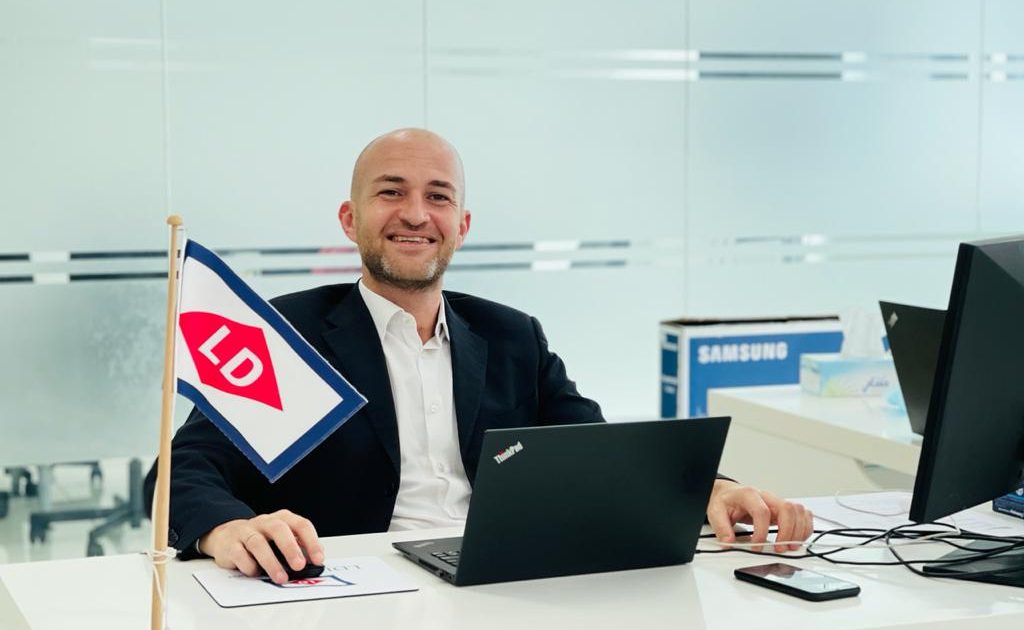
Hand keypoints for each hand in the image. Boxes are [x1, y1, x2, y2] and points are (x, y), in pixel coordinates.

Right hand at [198, 509, 324, 583]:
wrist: (226, 536)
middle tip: (299, 566)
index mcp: (282, 519)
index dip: (312, 542)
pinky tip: (255, 573)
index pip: (301, 525)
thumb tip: (311, 565)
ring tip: (281, 577)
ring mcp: (246, 532)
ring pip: (258, 543)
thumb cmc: (261, 539)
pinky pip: (240, 554)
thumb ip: (296, 548)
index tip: (318, 559)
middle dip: (291, 548)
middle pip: (279, 530)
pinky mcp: (230, 545)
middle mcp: (265, 522)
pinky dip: (249, 566)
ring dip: (271, 562)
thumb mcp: (281, 539)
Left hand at [705, 479, 812, 552]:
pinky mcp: (783, 508)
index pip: (761, 511)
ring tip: (790, 546)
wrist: (728, 494)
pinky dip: (805, 526)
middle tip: (780, 548)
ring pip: (798, 510)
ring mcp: (776, 501)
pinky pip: (802, 513)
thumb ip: (721, 528)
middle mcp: (766, 496)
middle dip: (787, 531)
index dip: (761, 531)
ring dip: (798, 530)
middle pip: (786, 508)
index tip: (756, 546)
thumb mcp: (716, 512)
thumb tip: (728, 542)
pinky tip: (797, 538)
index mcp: (748, 495)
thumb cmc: (725, 501)